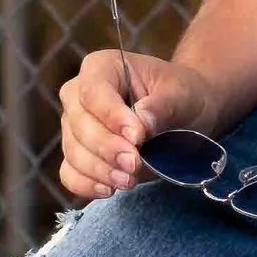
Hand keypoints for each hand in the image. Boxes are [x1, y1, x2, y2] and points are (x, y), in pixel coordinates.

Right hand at [57, 47, 222, 203]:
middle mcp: (79, 95)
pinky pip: (70, 174)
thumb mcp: (181, 94)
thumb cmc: (181, 95)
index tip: (138, 136)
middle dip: (107, 148)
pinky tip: (109, 189)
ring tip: (129, 180)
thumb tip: (140, 126)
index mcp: (102, 67)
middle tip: (134, 164)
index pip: (94, 92)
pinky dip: (86, 185)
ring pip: (73, 151)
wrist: (186, 115)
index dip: (112, 116)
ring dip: (99, 170)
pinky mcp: (78, 155)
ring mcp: (74, 127)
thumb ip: (160, 107)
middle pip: (79, 123)